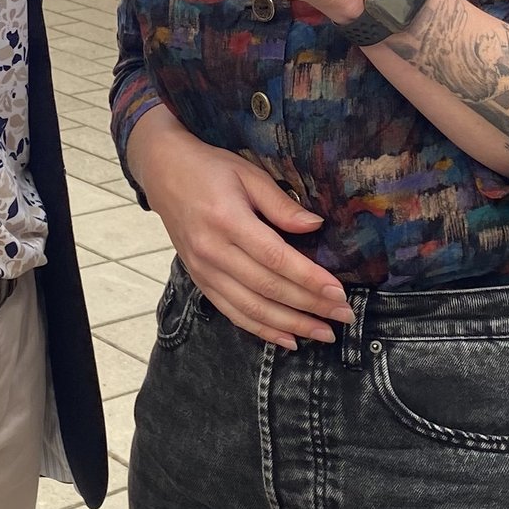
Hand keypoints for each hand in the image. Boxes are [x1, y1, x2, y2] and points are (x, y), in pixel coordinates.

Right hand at [127, 108, 347, 347]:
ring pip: (251, 308)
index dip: (309, 279)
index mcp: (228, 221)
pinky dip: (261, 330)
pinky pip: (232, 313)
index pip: (276, 258)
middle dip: (310, 306)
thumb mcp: (249, 174)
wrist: (164, 173)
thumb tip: (315, 226)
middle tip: (343, 316)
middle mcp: (213, 251)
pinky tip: (288, 339)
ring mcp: (203, 270)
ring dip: (290, 325)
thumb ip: (281, 204)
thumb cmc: (211, 169)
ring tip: (323, 334)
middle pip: (268, 288)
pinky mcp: (199, 281)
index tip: (338, 293)